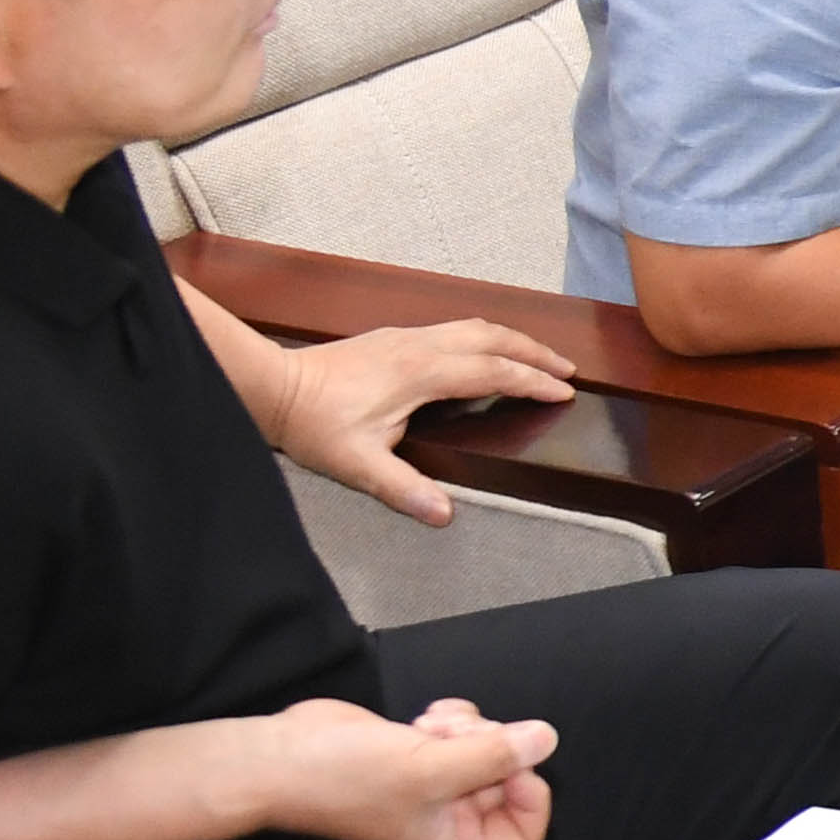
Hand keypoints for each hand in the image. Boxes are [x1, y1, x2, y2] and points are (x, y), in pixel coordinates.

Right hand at [258, 695, 555, 839]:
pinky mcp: (419, 753)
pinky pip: (463, 731)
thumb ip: (495, 756)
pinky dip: (452, 718)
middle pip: (509, 782)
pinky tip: (423, 717)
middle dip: (492, 746)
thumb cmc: (349, 777)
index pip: (525, 833)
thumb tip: (547, 739)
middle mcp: (447, 820)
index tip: (511, 761)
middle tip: (458, 734)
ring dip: (469, 727)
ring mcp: (433, 785)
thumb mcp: (432, 769)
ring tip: (431, 727)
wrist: (284, 757)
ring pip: (488, 748)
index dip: (530, 793)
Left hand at [264, 321, 577, 527]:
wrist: (273, 388)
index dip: (532, 381)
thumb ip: (404, 488)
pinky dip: (483, 337)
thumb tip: (444, 514)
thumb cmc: (314, 425)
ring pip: (473, 326)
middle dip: (534, 352)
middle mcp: (419, 346)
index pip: (494, 371)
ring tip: (534, 356)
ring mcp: (405, 337)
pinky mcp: (391, 338)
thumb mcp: (359, 465)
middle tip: (566, 368)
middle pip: (493, 337)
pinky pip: (452, 328)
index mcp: (422, 372)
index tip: (563, 392)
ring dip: (510, 339)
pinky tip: (480, 353)